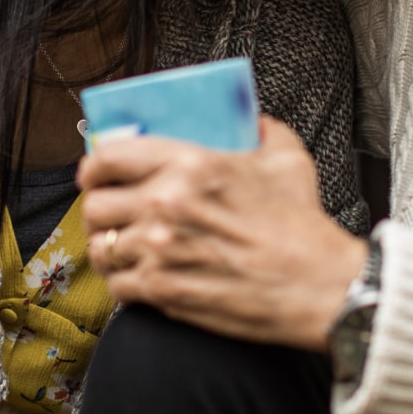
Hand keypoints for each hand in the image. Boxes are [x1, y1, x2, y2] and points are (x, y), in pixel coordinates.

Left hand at [79, 117, 367, 351]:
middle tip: (113, 213)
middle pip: (95, 205)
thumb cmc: (303, 226)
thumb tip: (249, 121)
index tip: (96, 173)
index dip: (93, 166)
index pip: (109, 157)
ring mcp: (161, 251)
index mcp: (190, 165)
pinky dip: (124, 282)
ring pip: (101, 247)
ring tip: (123, 247)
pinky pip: (117, 285)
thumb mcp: (287, 160)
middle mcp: (167, 205)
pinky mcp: (164, 292)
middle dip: (99, 208)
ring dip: (109, 246)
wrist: (319, 287)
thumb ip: (262, 130)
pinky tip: (141, 277)